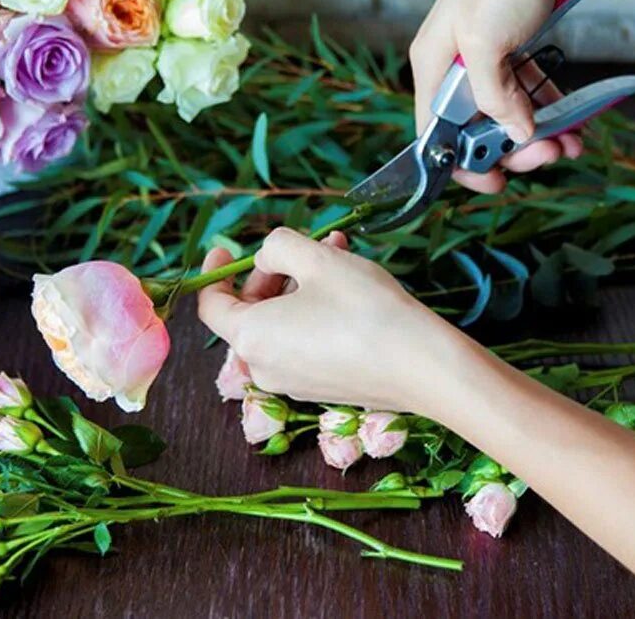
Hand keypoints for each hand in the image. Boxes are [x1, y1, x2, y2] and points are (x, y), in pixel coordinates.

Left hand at [196, 227, 465, 411]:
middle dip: (271, 273)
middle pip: (249, 312)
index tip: (225, 248)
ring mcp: (293, 383)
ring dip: (300, 286)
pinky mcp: (322, 388)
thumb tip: (266, 259)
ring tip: (335, 254)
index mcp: (250, 338)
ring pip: (281, 323)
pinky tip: (348, 287)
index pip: (211, 306)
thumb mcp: (316, 259)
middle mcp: (264, 368)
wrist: (423, 367)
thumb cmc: (364, 309)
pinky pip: (303, 343)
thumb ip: (276, 247)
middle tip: (302, 246)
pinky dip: (314, 312)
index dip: (215, 273)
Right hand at [410, 0, 583, 193]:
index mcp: (432, 66)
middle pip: (476, 128)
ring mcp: (483, 59)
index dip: (462, 164)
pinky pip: (527, 93)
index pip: (435, 133)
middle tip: (549, 155)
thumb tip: (514, 137)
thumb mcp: (488, 43)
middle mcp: (453, 67)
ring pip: (506, 114)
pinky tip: (573, 122)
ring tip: (571, 143)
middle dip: (514, 148)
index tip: (496, 184)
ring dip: (538, 134)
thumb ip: (494, 96)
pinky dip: (548, 110)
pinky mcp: (513, 50)